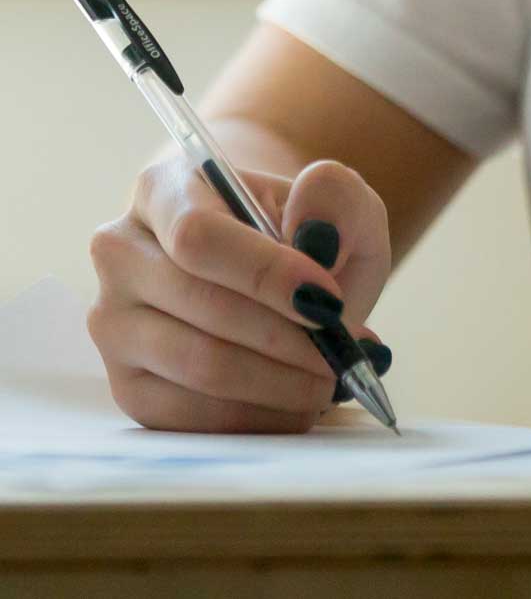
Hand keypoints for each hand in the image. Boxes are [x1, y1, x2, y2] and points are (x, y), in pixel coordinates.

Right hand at [87, 154, 391, 432]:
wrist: (269, 268)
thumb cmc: (299, 230)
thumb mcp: (336, 200)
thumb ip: (335, 197)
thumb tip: (314, 231)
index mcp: (162, 189)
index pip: (198, 235)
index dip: (264, 273)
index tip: (326, 302)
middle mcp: (122, 254)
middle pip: (199, 305)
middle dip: (284, 337)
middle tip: (342, 354)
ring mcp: (115, 325)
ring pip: (196, 365)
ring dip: (276, 382)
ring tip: (330, 378)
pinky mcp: (128, 387)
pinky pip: (189, 416)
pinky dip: (255, 415)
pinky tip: (297, 403)